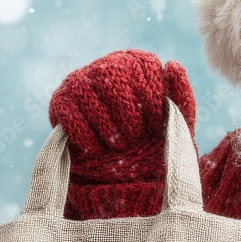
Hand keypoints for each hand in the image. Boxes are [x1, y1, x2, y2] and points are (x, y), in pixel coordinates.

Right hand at [48, 49, 195, 181]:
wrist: (121, 176)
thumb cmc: (154, 143)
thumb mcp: (174, 124)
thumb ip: (180, 96)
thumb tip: (172, 65)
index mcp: (137, 64)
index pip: (143, 66)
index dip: (150, 98)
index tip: (153, 125)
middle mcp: (106, 65)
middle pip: (111, 75)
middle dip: (125, 111)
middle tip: (135, 137)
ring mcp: (80, 82)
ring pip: (86, 93)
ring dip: (106, 126)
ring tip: (118, 145)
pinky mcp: (60, 102)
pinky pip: (69, 113)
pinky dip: (85, 135)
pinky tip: (97, 148)